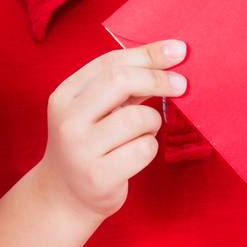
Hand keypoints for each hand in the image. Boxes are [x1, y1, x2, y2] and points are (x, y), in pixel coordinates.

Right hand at [35, 39, 189, 222]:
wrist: (65, 196)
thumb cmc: (90, 144)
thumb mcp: (94, 110)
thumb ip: (122, 86)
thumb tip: (169, 57)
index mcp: (65, 95)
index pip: (109, 62)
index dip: (148, 53)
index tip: (179, 51)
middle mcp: (68, 119)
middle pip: (121, 81)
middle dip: (158, 79)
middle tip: (181, 85)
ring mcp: (80, 149)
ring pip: (139, 117)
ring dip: (152, 122)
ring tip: (143, 132)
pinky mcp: (98, 176)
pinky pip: (144, 149)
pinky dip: (149, 147)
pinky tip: (136, 154)